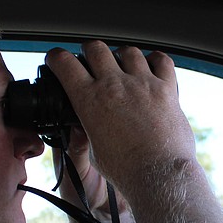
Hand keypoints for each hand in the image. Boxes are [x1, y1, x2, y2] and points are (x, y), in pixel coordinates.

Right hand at [44, 41, 195, 193]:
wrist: (158, 174)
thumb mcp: (94, 149)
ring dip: (121, 55)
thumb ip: (88, 129)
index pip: (64, 64)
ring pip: (128, 51)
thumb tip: (84, 124)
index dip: (57, 58)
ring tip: (123, 65)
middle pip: (95, 49)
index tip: (58, 59)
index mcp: (90, 100)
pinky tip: (152, 66)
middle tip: (90, 58)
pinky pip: (161, 61)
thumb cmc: (126, 169)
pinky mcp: (166, 89)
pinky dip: (155, 60)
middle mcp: (114, 85)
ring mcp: (142, 84)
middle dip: (89, 51)